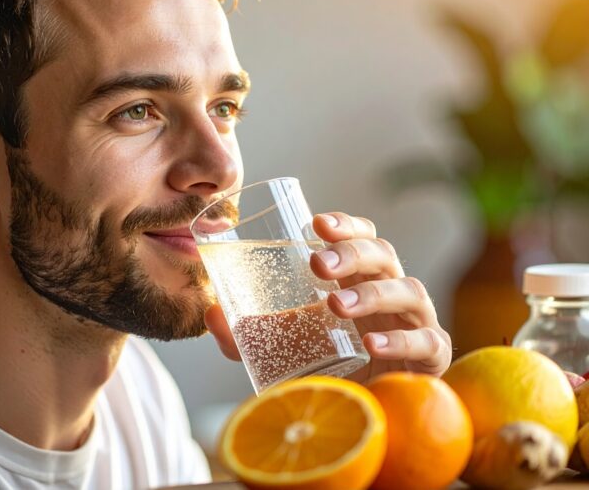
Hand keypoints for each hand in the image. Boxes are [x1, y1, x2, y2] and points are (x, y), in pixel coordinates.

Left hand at [204, 212, 451, 381]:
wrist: (363, 419)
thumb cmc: (329, 367)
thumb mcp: (283, 346)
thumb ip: (248, 332)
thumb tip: (211, 313)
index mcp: (359, 279)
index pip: (361, 237)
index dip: (345, 225)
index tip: (317, 223)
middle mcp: (389, 294)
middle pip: (383, 254)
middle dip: (351, 253)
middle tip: (317, 265)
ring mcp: (414, 323)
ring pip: (408, 290)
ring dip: (371, 293)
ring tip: (335, 305)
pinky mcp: (431, 359)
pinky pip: (427, 342)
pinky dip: (402, 340)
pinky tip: (372, 345)